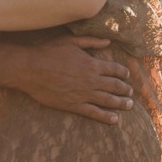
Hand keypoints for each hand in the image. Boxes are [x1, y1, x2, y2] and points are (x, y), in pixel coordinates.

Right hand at [18, 35, 133, 123]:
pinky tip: (114, 120)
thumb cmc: (49, 52)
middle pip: (115, 86)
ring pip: (108, 100)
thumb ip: (91, 41)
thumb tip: (108, 41)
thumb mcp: (70, 41)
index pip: (115, 70)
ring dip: (121, 103)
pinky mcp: (74, 105)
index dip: (123, 73)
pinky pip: (94, 112)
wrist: (30, 69)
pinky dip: (106, 117)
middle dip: (125, 89)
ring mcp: (83, 94)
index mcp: (92, 64)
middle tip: (131, 93)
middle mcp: (91, 80)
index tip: (127, 76)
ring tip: (129, 105)